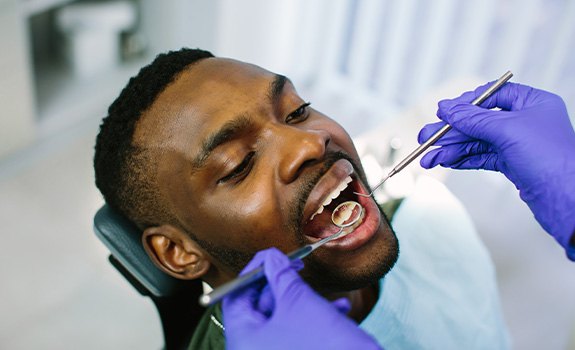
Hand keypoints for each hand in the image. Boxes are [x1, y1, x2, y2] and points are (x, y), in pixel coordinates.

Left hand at [223, 248, 381, 349]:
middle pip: (257, 307)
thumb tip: (271, 258)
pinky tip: (339, 310)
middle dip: (281, 285)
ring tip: (326, 294)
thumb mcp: (298, 302)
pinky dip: (314, 318)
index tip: (272, 257)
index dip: (253, 272)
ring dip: (305, 301)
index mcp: (243, 340)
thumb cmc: (325, 346)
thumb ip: (280, 275)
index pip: (235, 296)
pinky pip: (296, 333)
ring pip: (281, 319)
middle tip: (297, 269)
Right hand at [418, 82, 574, 257]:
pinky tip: (444, 162)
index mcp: (533, 103)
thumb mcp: (507, 130)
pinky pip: (481, 157)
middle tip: (426, 139)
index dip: (466, 103)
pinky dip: (462, 159)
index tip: (444, 113)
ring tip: (428, 159)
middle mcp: (526, 121)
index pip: (493, 95)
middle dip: (450, 132)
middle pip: (479, 121)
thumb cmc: (550, 158)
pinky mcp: (513, 165)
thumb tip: (446, 108)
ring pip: (476, 142)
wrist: (568, 200)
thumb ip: (473, 119)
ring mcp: (519, 144)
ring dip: (451, 150)